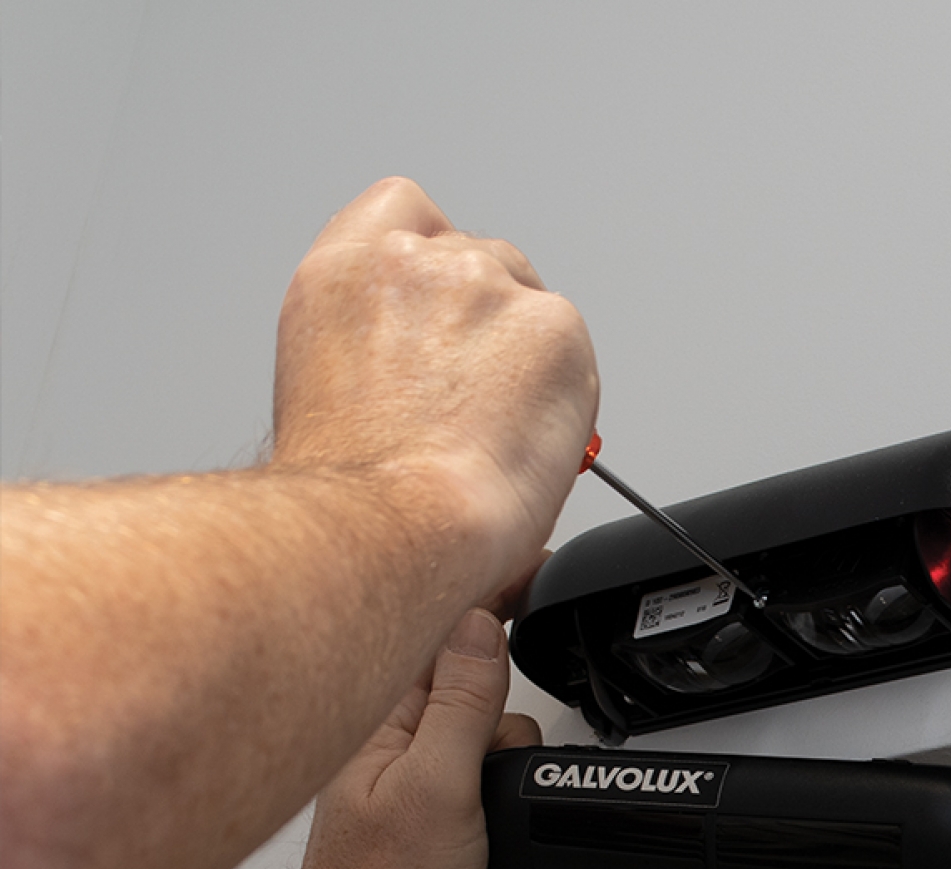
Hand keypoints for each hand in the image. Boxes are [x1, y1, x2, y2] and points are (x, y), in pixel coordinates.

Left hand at [253, 608, 537, 868]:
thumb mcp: (435, 786)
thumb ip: (460, 703)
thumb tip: (478, 622)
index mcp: (388, 722)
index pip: (441, 631)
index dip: (488, 588)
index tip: (534, 560)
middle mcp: (400, 746)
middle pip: (463, 666)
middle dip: (505, 638)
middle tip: (543, 595)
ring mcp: (419, 784)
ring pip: (481, 723)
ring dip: (514, 718)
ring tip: (534, 714)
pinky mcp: (439, 822)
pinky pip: (482, 771)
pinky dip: (511, 765)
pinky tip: (521, 775)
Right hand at [270, 177, 598, 599]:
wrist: (391, 522)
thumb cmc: (353, 489)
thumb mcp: (324, 387)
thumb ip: (375, 344)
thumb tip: (417, 371)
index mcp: (340, 274)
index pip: (403, 210)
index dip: (434, 258)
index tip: (442, 312)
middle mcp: (409, 263)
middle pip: (484, 261)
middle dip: (491, 324)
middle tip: (480, 400)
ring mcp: (484, 286)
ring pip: (533, 302)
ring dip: (529, 357)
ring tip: (498, 429)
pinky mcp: (551, 324)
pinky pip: (574, 351)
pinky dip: (566, 394)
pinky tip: (530, 438)